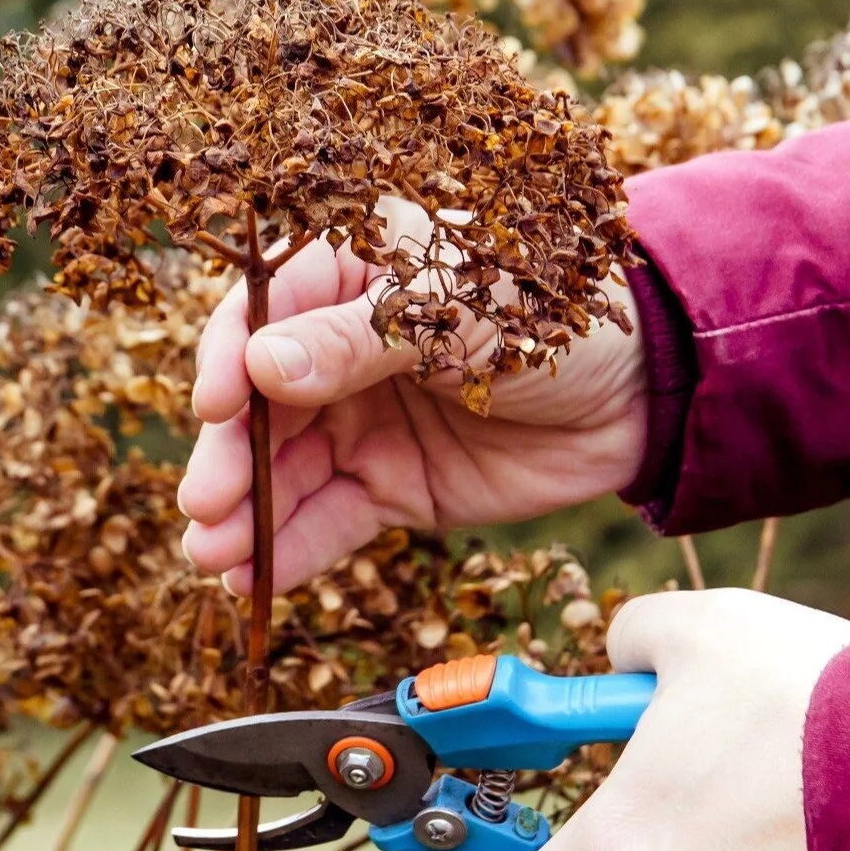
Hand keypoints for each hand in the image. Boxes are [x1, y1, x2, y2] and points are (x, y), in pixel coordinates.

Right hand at [178, 212, 647, 593]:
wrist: (645, 387)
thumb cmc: (552, 310)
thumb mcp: (454, 310)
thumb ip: (356, 341)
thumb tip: (261, 365)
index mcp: (348, 272)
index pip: (261, 313)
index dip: (227, 359)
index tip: (212, 406)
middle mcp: (338, 348)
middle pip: (260, 403)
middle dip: (229, 456)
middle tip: (204, 503)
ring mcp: (361, 421)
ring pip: (284, 471)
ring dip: (244, 514)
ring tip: (212, 556)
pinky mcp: (393, 487)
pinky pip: (330, 520)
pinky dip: (289, 550)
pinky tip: (252, 578)